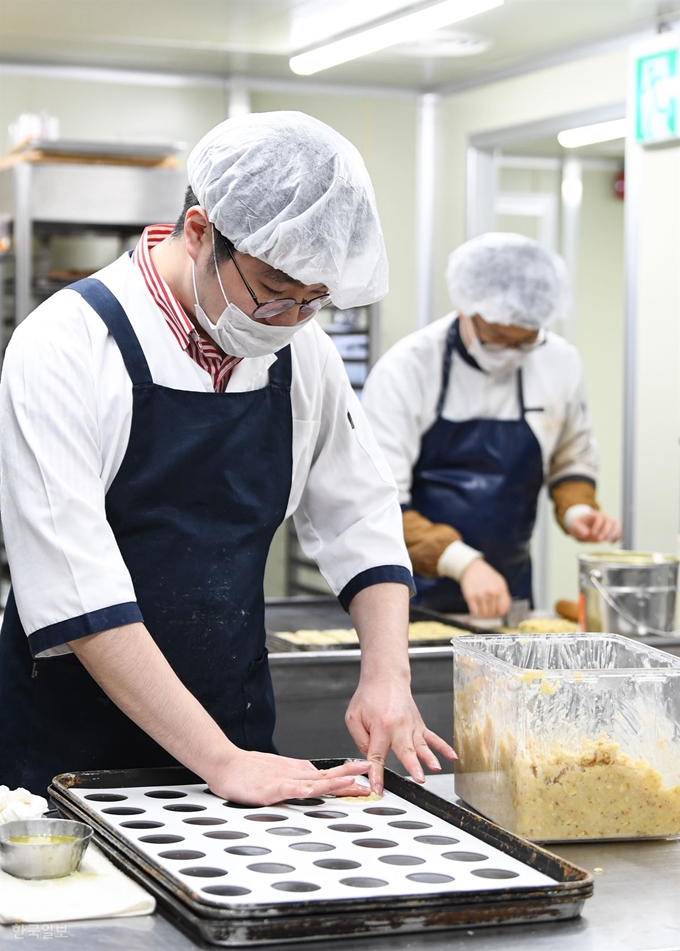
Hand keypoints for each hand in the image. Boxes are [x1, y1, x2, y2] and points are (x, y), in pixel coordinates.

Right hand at [205, 750, 371, 804]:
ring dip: (332, 782)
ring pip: (311, 782)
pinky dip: (297, 790)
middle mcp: (293, 775)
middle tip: (369, 774)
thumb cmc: (248, 770)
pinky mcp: (267, 790)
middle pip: (326, 776)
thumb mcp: (279, 771)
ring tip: (350, 781)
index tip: (365, 776)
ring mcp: (281, 781)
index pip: (327, 774)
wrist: (224, 763)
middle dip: (349, 776)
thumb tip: (315, 781)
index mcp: (297, 772)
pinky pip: (284, 790)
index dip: (347, 775)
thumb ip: (297, 777)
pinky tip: (308, 791)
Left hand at [345, 677, 455, 794]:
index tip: (377, 789)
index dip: (377, 774)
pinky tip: (452, 757)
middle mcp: (399, 727)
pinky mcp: (419, 725)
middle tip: (419, 778)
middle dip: (412, 766)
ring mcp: (412, 726)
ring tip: (435, 768)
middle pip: (406, 750)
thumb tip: (370, 760)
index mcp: (381, 726)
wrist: (385, 678)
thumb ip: (361, 741)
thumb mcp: (353, 718)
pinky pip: (433, 738)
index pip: (377, 755)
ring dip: (430, 757)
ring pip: (422, 745)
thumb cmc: (368, 697)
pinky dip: (444, 747)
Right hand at [460, 559, 511, 617]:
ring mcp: (480, 595)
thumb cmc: (487, 576)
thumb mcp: (500, 582)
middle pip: (493, 613)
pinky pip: (474, 612)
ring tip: (482, 608)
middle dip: (491, 614)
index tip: (497, 611)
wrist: (472, 567)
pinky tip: (475, 606)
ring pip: (484, 614)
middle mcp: (491, 593)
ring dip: (483, 614)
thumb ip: (504, 596)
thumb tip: (504, 611)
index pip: (503, 610)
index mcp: (500, 589)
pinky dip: (475, 612)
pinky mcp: (470, 597)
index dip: (500, 613)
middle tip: (488, 609)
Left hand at [569, 511, 621, 542]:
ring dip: (615, 533)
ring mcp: (609, 523)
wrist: (582, 526)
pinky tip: (612, 542)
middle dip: (606, 531)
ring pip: (617, 524)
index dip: (598, 526)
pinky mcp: (612, 529)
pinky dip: (618, 536)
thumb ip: (579, 529)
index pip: (600, 518)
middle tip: (600, 539)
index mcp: (595, 515)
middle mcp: (604, 517)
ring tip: (608, 541)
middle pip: (610, 521)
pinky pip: (620, 530)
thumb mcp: (575, 525)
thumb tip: (586, 534)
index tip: (593, 533)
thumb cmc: (578, 524)